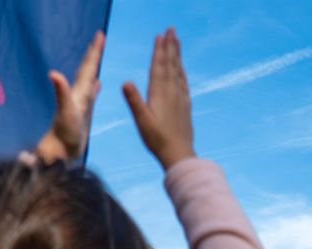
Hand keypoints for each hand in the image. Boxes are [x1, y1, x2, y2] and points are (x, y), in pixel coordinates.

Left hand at [36, 32, 103, 161]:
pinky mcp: (83, 114)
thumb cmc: (63, 134)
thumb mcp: (65, 111)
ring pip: (89, 80)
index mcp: (78, 92)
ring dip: (94, 68)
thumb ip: (61, 92)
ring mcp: (80, 104)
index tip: (100, 35)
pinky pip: (91, 95)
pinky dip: (95, 87)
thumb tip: (53, 73)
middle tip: (100, 38)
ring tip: (98, 57)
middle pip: (87, 69)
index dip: (93, 52)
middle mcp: (78, 95)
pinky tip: (98, 84)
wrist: (59, 151)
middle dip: (94, 54)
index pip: (87, 67)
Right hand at [122, 28, 194, 170]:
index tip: (160, 35)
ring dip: (177, 56)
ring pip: (179, 72)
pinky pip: (184, 84)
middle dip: (170, 46)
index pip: (159, 66)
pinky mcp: (185, 107)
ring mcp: (180, 99)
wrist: (179, 155)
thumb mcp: (142, 121)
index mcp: (160, 93)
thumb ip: (134, 101)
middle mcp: (172, 93)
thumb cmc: (157, 140)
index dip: (159, 50)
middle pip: (171, 64)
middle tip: (172, 29)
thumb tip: (125, 82)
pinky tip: (181, 70)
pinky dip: (182, 72)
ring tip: (177, 42)